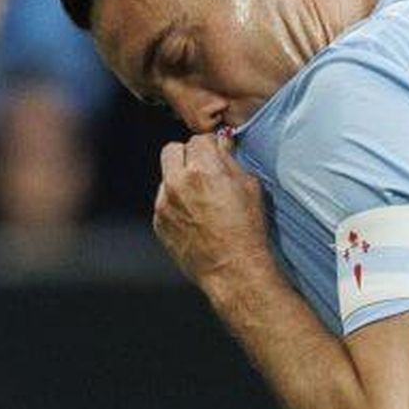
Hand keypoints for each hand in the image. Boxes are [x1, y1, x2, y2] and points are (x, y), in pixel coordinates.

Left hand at [154, 133, 272, 288]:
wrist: (232, 269)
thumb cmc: (246, 229)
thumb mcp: (249, 186)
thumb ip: (230, 160)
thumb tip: (221, 144)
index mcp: (202, 169)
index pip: (198, 140)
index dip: (210, 147)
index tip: (216, 155)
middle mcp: (177, 183)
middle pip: (172, 150)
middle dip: (187, 156)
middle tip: (202, 170)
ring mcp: (164, 204)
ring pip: (166, 177)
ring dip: (180, 181)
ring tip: (201, 200)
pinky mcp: (159, 222)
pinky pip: (163, 202)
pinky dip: (175, 204)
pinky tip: (194, 218)